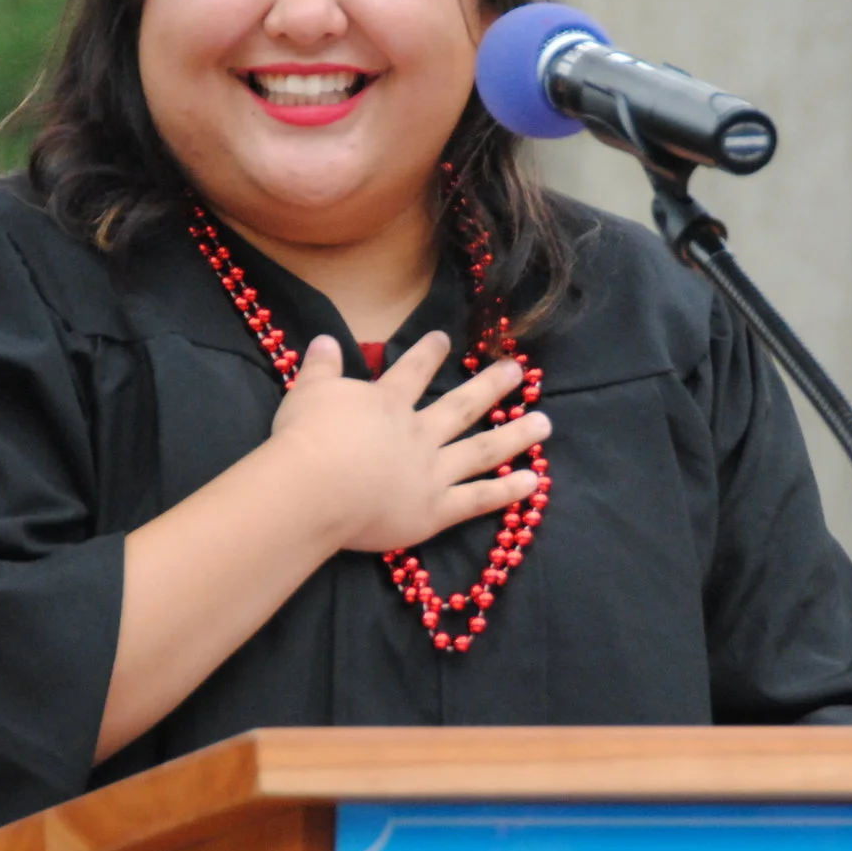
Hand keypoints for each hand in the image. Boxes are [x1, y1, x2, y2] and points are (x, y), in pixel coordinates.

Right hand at [268, 331, 548, 554]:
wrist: (316, 486)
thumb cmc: (306, 439)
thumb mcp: (307, 393)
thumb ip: (320, 368)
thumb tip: (323, 340)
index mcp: (387, 404)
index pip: (411, 373)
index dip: (428, 354)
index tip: (446, 340)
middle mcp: (418, 433)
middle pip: (461, 406)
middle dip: (490, 386)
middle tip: (517, 370)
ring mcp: (432, 471)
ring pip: (482, 450)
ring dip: (515, 435)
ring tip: (545, 423)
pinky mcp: (435, 510)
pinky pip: (478, 500)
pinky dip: (506, 491)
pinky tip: (533, 481)